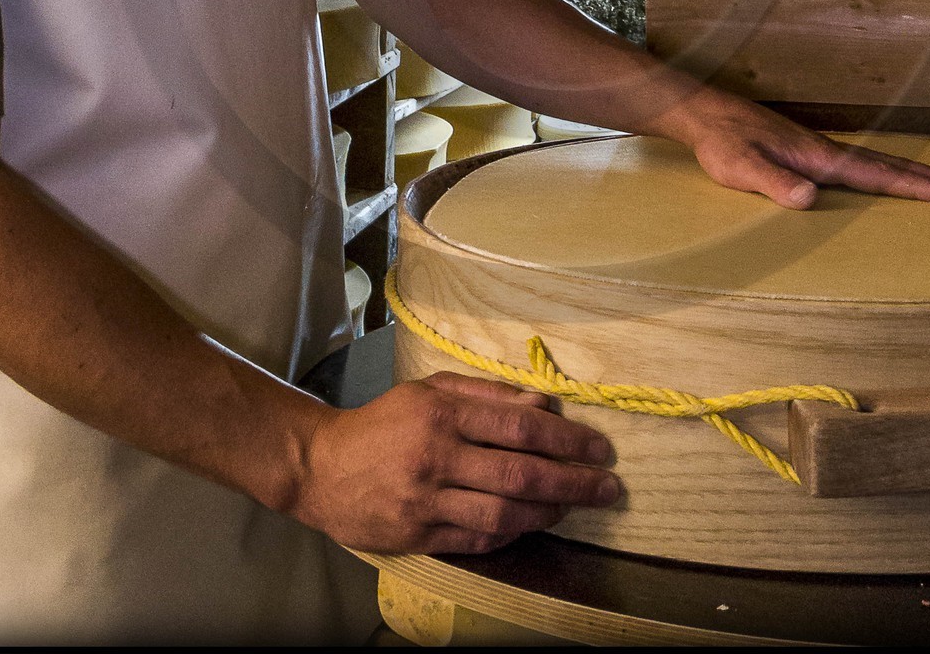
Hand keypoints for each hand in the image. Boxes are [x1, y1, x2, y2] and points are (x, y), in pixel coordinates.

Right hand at [294, 371, 618, 554]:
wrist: (321, 466)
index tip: (599, 448)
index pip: (520, 425)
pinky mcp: (417, 536)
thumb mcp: (432, 390)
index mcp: (443, 413)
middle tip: (608, 487)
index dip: (567, 439)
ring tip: (574, 506)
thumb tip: (545, 402)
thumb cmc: (385, 422)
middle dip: (573, 482)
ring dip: (548, 512)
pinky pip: (477, 538)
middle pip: (519, 473)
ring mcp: (426, 500)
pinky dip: (512, 532)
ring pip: (503, 513)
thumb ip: (489, 394)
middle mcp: (436, 456)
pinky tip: (532, 523)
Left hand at [660, 94, 929, 209]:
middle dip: (929, 177)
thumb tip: (810, 199)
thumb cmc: (721, 142)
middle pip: (888, 163)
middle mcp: (826, 150)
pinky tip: (887, 176)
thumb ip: (774, 182)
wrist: (705, 113)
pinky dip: (885, 169)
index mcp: (818, 156)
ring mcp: (819, 148)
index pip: (875, 174)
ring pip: (876, 160)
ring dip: (912, 172)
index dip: (913, 186)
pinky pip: (859, 162)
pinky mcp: (808, 150)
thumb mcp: (740, 167)